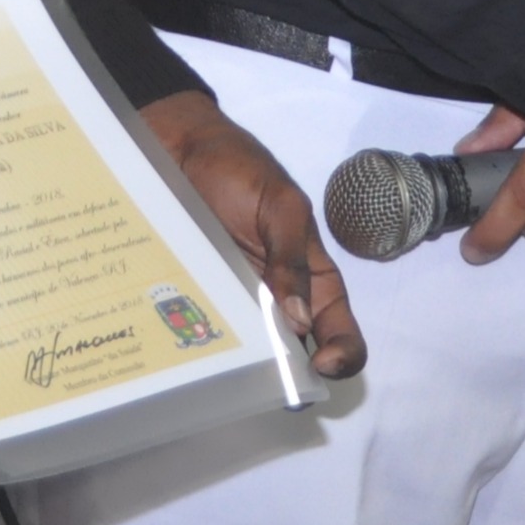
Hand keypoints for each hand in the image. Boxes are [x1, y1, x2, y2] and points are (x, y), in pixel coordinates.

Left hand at [137, 90, 365, 374]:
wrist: (182, 148)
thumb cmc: (242, 170)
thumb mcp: (281, 204)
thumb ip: (292, 256)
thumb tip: (299, 321)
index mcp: (315, 280)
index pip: (341, 332)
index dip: (342, 356)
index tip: (319, 365)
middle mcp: (280, 301)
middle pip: (294, 356)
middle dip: (285, 376)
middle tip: (262, 376)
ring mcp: (238, 304)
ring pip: (249, 352)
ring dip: (239, 366)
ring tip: (222, 368)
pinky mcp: (201, 300)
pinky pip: (208, 331)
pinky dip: (202, 346)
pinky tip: (185, 350)